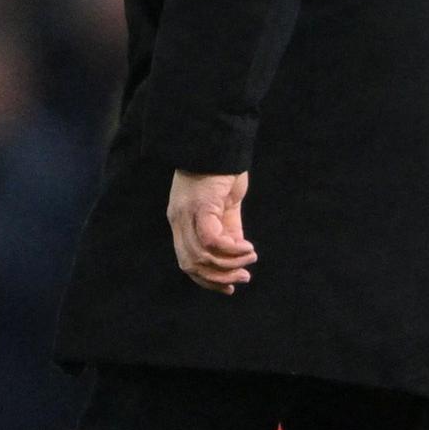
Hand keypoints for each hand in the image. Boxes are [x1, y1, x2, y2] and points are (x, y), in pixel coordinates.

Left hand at [167, 170, 254, 292]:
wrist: (218, 142)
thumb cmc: (222, 170)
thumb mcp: (225, 206)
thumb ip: (228, 229)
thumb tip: (236, 253)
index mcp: (181, 222)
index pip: (187, 262)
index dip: (207, 280)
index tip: (230, 287)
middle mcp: (179, 220)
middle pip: (190, 264)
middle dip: (218, 278)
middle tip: (243, 277)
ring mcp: (186, 213)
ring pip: (202, 255)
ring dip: (229, 264)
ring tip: (249, 259)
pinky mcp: (200, 206)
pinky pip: (212, 240)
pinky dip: (231, 249)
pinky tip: (247, 247)